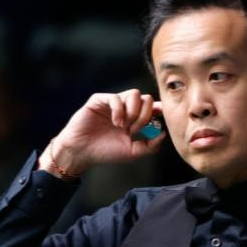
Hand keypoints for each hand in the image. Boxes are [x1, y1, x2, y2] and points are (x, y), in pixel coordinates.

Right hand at [40, 89, 165, 176]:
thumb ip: (150, 146)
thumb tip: (164, 133)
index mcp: (135, 119)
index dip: (159, 110)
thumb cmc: (105, 152)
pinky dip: (119, 110)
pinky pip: (117, 97)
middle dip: (144, 115)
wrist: (82, 152)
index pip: (153, 107)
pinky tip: (115, 123)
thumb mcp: (132, 152)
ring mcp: (114, 103)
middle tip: (134, 130)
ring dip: (133, 112)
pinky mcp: (100, 100)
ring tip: (123, 127)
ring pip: (135, 94)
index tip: (158, 120)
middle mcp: (126, 108)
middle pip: (147, 98)